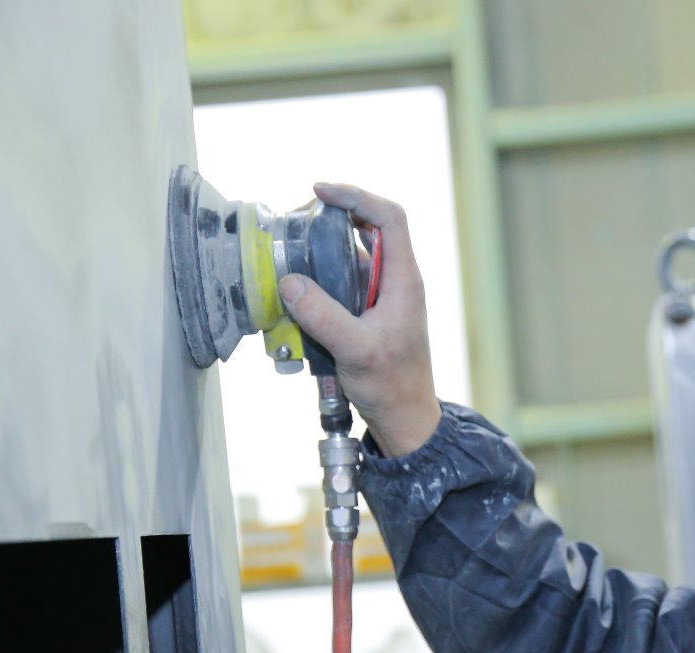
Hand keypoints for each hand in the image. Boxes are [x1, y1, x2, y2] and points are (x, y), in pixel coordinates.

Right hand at [278, 182, 442, 456]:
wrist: (405, 418)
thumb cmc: (391, 385)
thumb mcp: (354, 350)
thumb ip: (322, 315)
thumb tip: (289, 282)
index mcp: (404, 280)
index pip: (389, 218)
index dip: (357, 197)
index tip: (320, 192)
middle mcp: (397, 281)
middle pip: (369, 228)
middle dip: (332, 217)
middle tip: (296, 221)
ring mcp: (383, 296)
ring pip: (353, 255)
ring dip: (323, 247)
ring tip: (291, 248)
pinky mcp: (369, 313)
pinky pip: (344, 282)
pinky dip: (321, 277)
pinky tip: (298, 287)